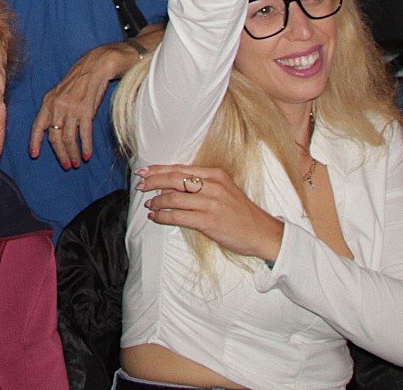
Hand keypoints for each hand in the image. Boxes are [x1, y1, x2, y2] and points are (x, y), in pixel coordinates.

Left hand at [28, 41, 137, 167]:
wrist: (95, 66)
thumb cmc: (78, 82)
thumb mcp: (60, 94)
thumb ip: (55, 110)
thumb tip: (52, 131)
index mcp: (48, 102)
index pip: (38, 125)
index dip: (35, 141)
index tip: (34, 155)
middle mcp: (57, 106)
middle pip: (54, 136)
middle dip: (60, 154)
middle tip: (66, 165)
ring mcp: (71, 108)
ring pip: (69, 138)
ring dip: (72, 153)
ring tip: (76, 163)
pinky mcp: (86, 110)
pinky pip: (84, 134)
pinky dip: (86, 146)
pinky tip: (87, 154)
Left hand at [138, 164, 283, 261]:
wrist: (262, 232)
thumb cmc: (240, 212)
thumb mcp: (224, 189)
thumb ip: (202, 184)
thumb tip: (171, 185)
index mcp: (215, 174)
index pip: (180, 169)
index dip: (159, 170)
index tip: (144, 171)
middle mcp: (213, 185)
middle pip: (174, 179)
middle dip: (153, 181)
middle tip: (141, 186)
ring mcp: (211, 203)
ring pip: (174, 198)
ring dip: (157, 201)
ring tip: (149, 205)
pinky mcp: (209, 220)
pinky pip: (178, 216)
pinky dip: (163, 216)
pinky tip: (156, 217)